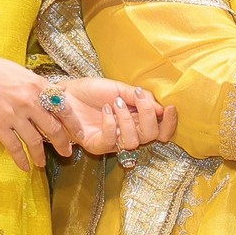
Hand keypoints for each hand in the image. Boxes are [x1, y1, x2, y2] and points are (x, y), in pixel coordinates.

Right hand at [0, 47, 72, 171]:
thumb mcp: (16, 71)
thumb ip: (31, 85)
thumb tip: (43, 96)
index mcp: (36, 85)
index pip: (64, 107)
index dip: (73, 123)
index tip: (79, 134)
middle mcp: (30, 101)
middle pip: (53, 128)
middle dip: (63, 143)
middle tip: (67, 153)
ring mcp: (14, 115)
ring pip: (36, 141)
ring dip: (41, 155)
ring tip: (42, 163)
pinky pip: (15, 147)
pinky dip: (21, 159)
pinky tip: (24, 166)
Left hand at [45, 77, 175, 157]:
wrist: (66, 93)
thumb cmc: (92, 91)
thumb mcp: (120, 89)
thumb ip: (141, 99)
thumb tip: (161, 108)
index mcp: (138, 120)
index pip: (162, 131)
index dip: (170, 123)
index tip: (169, 108)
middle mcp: (129, 133)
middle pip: (152, 136)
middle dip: (149, 116)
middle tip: (138, 99)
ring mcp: (113, 141)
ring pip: (134, 142)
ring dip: (128, 119)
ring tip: (117, 103)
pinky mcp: (97, 146)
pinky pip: (111, 141)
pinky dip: (111, 124)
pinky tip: (106, 110)